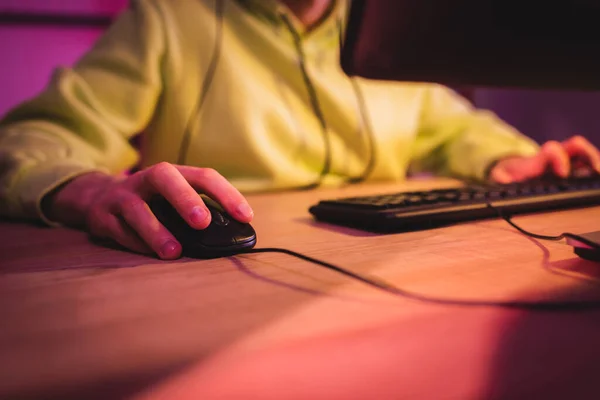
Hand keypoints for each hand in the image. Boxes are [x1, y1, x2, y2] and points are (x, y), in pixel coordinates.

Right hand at [43, 163, 253, 258]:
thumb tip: (231, 236)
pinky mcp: (102, 216)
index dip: (226, 194)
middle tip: (202, 222)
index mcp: (173, 175)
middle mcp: (146, 180)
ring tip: (175, 251)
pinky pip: (119, 230)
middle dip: (185, 198)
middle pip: (165, 177)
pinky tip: (151, 254)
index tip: (245, 216)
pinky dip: (136, 243)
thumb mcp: (173, 199)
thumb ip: (199, 211)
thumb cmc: (151, 203)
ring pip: (137, 208)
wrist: (96, 198)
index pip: (203, 176)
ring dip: (156, 231)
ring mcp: (122, 196)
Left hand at [489, 136, 599, 183]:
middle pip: (576, 146)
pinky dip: (593, 170)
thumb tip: (502, 181)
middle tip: (598, 170)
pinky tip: (596, 180)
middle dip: (590, 155)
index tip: (563, 173)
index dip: (559, 158)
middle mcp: (554, 157)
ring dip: (595, 162)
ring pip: (585, 154)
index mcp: (538, 160)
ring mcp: (565, 162)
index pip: (552, 151)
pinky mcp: (571, 170)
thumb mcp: (501, 178)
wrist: (509, 173)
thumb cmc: (508, 176)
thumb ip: (501, 179)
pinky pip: (587, 165)